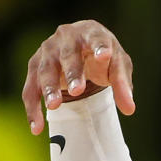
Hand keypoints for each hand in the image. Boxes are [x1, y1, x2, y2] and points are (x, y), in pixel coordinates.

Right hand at [22, 20, 134, 134]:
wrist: (80, 49)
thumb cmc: (103, 57)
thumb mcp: (118, 66)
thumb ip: (123, 85)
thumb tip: (129, 109)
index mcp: (90, 32)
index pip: (96, 38)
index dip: (99, 47)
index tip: (104, 56)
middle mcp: (66, 37)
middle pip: (68, 56)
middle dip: (72, 73)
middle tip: (78, 91)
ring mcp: (48, 51)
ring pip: (45, 70)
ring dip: (49, 88)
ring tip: (54, 106)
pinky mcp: (36, 67)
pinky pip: (31, 88)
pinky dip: (33, 108)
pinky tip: (37, 127)